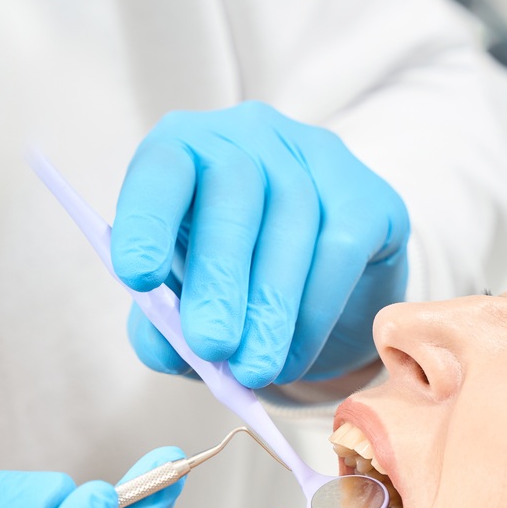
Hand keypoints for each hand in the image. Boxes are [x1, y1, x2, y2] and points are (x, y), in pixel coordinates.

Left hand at [112, 102, 408, 387]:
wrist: (323, 286)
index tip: (138, 277)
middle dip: (220, 277)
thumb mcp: (186, 301)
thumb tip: (165, 350)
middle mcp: (250, 137)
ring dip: (271, 308)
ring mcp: (316, 157)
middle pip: (235, 193)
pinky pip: (340, 250)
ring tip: (254, 370)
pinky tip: (294, 356)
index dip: (148, 219)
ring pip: (292, 223)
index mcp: (186, 150)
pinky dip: (314, 312)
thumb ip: (164, 325)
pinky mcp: (368, 196)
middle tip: (211, 346)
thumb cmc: (233, 280)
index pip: (162, 167)